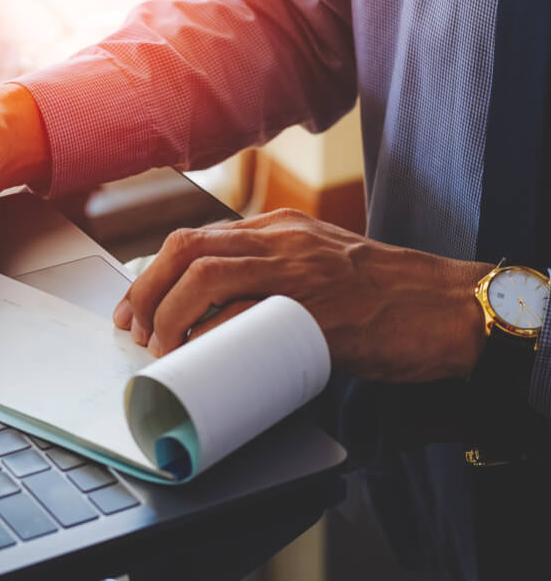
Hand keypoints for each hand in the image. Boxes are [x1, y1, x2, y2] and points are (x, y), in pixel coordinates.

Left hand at [113, 208, 493, 381]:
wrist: (447, 308)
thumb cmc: (385, 297)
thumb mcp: (319, 268)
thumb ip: (274, 279)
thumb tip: (221, 321)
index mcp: (278, 228)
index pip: (195, 239)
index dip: (153, 274)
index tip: (135, 307)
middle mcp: (281, 238)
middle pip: (186, 248)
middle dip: (146, 290)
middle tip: (133, 328)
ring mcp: (297, 266)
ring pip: (204, 272)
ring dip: (166, 311)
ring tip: (159, 345)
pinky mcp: (314, 304)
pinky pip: (243, 308)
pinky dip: (207, 331)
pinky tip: (194, 352)